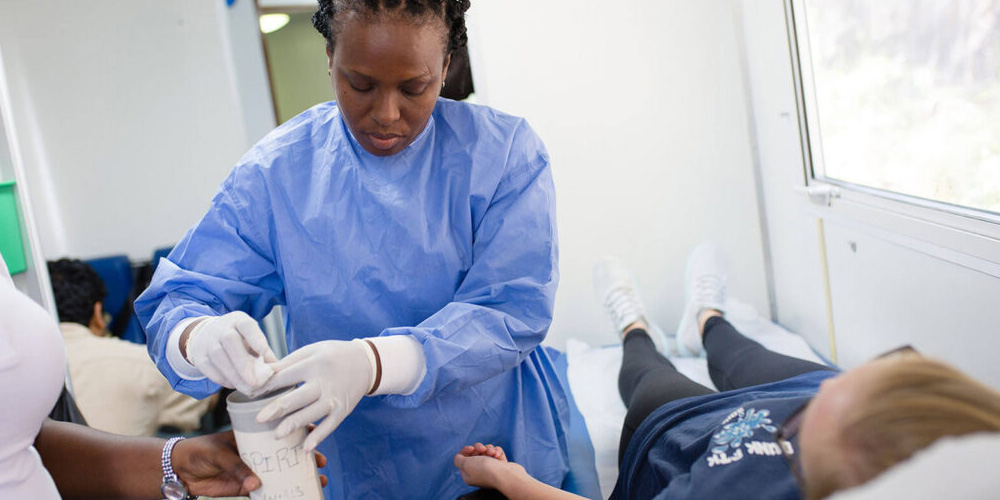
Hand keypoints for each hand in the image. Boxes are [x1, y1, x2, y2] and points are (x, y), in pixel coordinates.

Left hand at [174, 431, 329, 494]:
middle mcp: (256, 451)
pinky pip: (267, 490)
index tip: (314, 434)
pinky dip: (280, 493)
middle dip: (305, 456)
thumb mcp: (218, 453)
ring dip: (298, 476)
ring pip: (281, 472)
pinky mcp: (245, 487)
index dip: (297, 431)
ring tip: (318, 480)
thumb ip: (237, 467)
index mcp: (251, 435)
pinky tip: (294, 494)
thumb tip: (256, 483)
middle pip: (286, 452)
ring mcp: (252, 469)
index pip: (278, 429)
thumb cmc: (198, 451)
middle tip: (321, 462)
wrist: (178, 471)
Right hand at [184, 311, 277, 393]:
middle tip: (254, 383)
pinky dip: (222, 379)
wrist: (206, 335)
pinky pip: (209, 369)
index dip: (255, 337)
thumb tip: (277, 370)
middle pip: (230, 341)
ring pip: (219, 357)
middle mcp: (222, 328)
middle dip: (243, 364)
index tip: (262, 351)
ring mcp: (208, 341)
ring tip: (247, 388)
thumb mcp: (252, 338)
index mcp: (239, 320)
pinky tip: (233, 384)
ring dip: (234, 375)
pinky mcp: (199, 356)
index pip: (246, 325)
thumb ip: (265, 352)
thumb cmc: (238, 339)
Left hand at [255, 339, 373, 450]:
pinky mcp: (343, 410)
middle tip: (259, 419)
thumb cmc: (332, 355)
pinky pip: (330, 426)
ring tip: (277, 435)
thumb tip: (261, 373)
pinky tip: (306, 447)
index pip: (286, 375)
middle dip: (278, 408)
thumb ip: (287, 362)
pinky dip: (319, 437)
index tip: (251, 394)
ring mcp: (335, 397)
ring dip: (295, 424)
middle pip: (298, 397)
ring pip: (313, 413)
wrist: (366, 363)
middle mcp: (325, 381)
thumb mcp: (311, 351)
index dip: (267, 385)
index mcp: (314, 363)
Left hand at [454, 443, 520, 489]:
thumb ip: (458, 459)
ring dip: (489, 448)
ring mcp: (491, 468)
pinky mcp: (501, 465)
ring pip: (486, 451)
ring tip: (493, 453)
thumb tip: (459, 457)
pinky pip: (496, 452)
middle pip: (475, 453)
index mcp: (468, 474)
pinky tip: (498, 455)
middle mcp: (479, 472)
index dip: (466, 450)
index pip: (463, 458)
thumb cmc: (485, 470)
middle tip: (483, 449)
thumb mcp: (465, 464)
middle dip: (479, 448)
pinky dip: (497, 451)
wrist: (506, 476)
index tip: (471, 448)